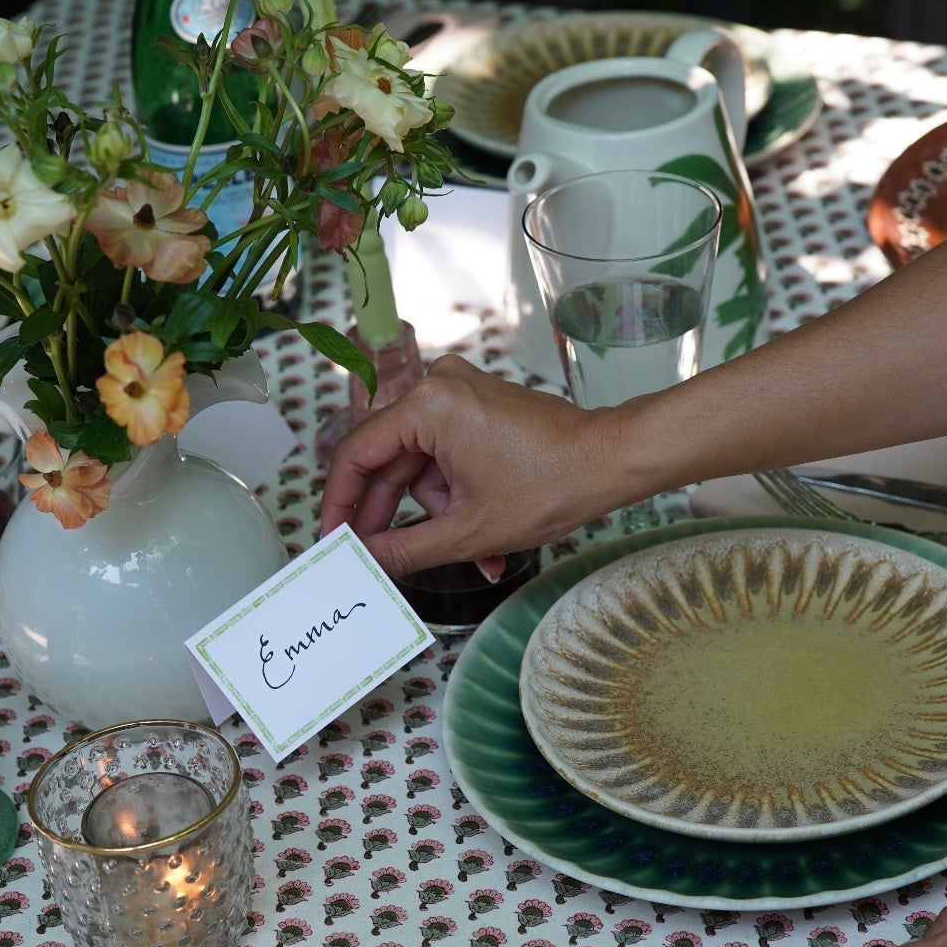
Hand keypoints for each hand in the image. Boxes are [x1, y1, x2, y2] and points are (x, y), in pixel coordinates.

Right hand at [318, 355, 621, 574]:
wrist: (613, 461)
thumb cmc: (552, 486)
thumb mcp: (468, 531)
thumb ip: (404, 548)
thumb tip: (364, 560)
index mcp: (427, 405)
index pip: (357, 454)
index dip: (340, 503)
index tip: (332, 538)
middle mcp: (438, 386)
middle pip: (389, 461)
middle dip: (393, 517)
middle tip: (380, 560)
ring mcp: (460, 392)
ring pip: (420, 465)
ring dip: (437, 514)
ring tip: (469, 554)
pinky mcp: (478, 405)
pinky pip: (445, 454)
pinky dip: (455, 494)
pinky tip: (477, 534)